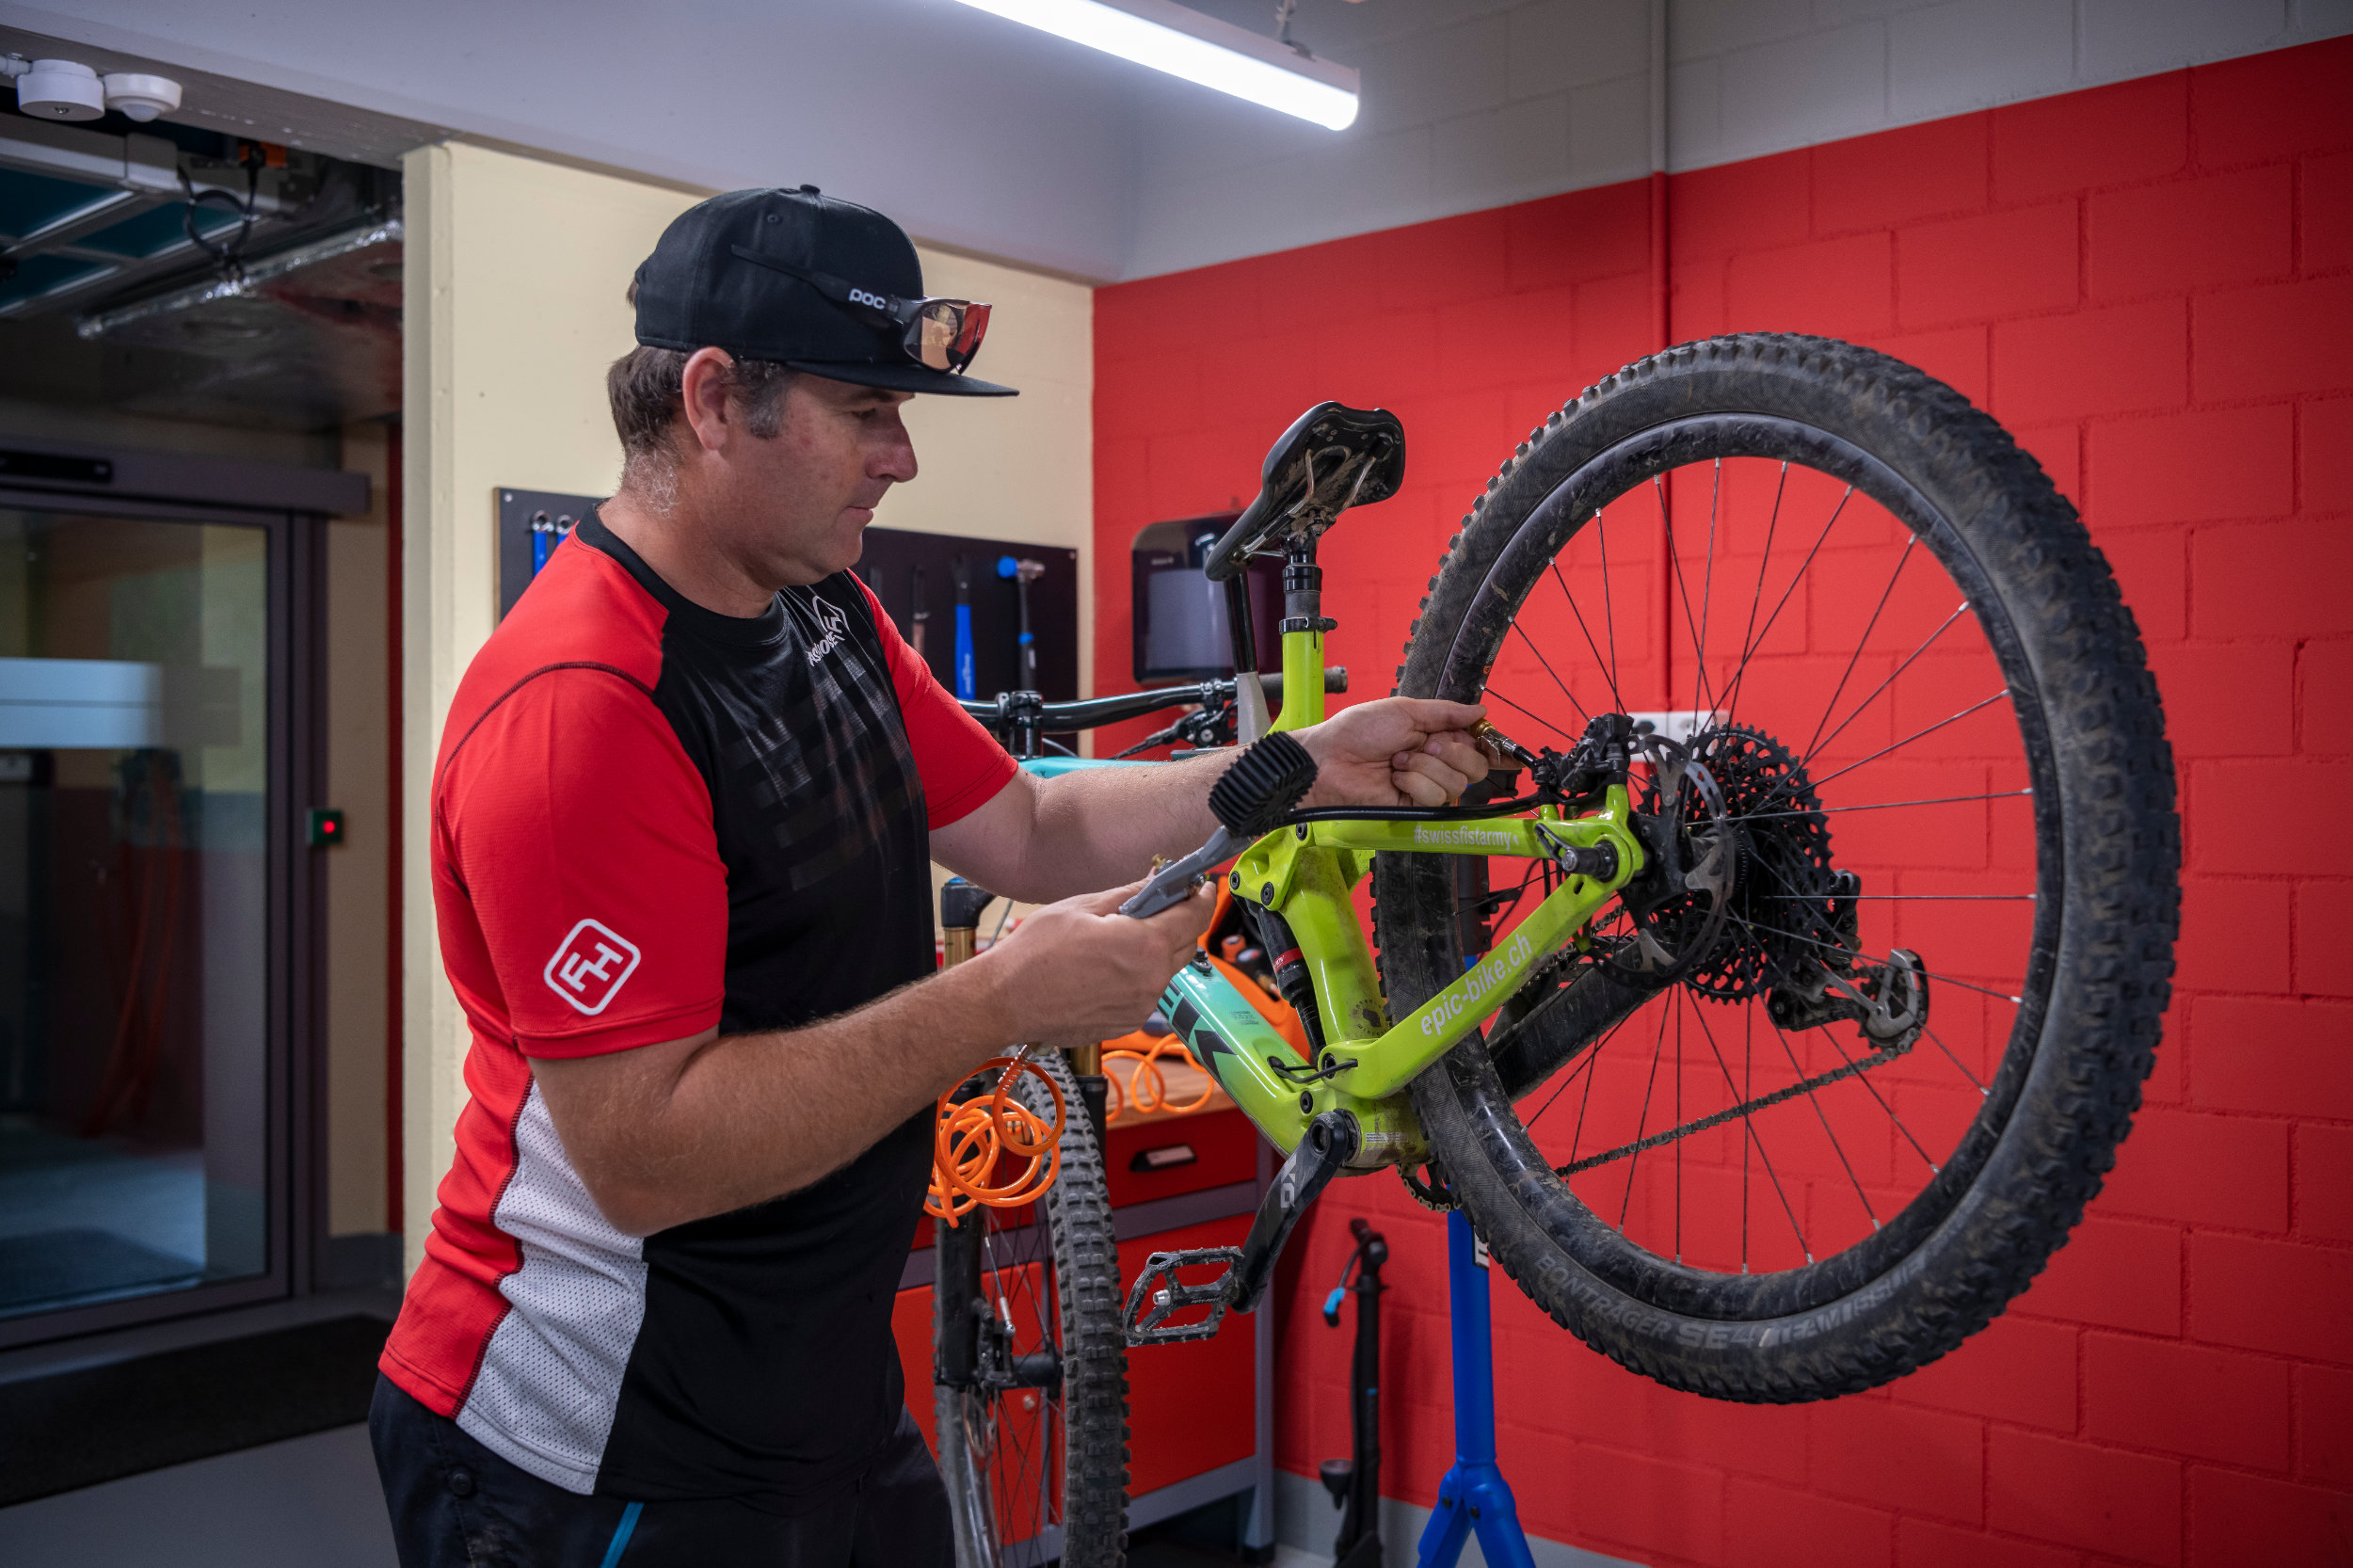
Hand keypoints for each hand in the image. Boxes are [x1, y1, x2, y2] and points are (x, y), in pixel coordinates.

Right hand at [976, 880, 1212, 1047]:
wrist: (1006, 1001)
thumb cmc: (1036, 952)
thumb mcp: (1083, 907)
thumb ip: (1129, 894)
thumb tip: (1157, 880)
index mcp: (1145, 945)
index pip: (1194, 917)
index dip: (1202, 898)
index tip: (1202, 887)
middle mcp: (1151, 980)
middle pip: (1186, 944)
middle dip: (1179, 922)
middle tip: (1159, 905)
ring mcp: (1141, 1006)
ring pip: (1166, 970)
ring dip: (1156, 951)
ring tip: (1121, 939)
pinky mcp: (1127, 1023)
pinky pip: (1147, 992)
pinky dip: (1139, 975)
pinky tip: (1108, 966)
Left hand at [1295, 697, 1491, 808]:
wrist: (1331, 759)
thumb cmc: (1358, 731)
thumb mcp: (1405, 711)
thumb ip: (1446, 713)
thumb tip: (1480, 711)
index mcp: (1436, 735)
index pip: (1476, 745)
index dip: (1491, 747)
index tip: (1500, 748)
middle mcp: (1436, 761)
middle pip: (1476, 767)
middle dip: (1452, 754)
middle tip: (1425, 745)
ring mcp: (1426, 784)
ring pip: (1456, 784)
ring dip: (1425, 768)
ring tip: (1398, 761)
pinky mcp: (1415, 805)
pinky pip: (1435, 797)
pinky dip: (1414, 783)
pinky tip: (1395, 777)